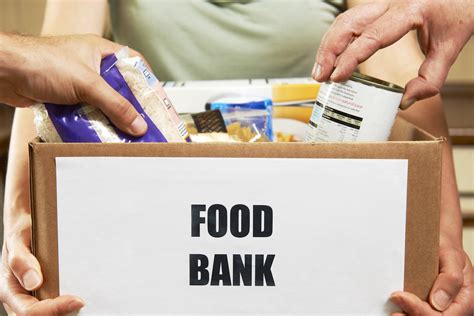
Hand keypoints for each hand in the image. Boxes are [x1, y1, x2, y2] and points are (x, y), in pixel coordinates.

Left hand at [0, 33, 147, 135]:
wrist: (5, 73)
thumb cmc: (40, 61)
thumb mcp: (88, 84)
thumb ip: (115, 105)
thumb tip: (138, 124)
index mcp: (101, 52)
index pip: (134, 65)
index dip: (148, 82)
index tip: (157, 102)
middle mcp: (92, 67)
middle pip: (120, 90)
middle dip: (130, 108)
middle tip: (142, 124)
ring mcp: (79, 84)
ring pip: (104, 104)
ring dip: (111, 119)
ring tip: (124, 134)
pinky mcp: (67, 98)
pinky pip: (88, 114)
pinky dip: (94, 124)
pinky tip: (100, 134)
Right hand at [0, 213, 83, 314]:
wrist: (24, 226)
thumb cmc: (21, 232)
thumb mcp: (18, 240)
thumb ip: (21, 260)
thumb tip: (34, 282)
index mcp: (8, 288)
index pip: (28, 311)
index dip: (52, 309)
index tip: (76, 301)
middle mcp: (16, 298)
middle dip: (58, 313)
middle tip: (80, 302)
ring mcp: (27, 298)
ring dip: (61, 312)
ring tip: (78, 302)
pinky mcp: (38, 294)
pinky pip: (48, 306)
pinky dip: (62, 306)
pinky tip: (74, 300)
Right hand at [313, 0, 473, 108]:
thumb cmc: (458, 14)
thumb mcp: (450, 48)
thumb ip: (431, 78)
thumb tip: (405, 102)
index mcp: (409, 11)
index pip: (371, 36)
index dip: (350, 58)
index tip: (337, 77)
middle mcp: (391, 3)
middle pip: (348, 24)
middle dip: (329, 51)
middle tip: (321, 77)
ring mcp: (382, 2)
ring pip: (344, 20)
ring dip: (327, 45)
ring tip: (319, 70)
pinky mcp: (378, 7)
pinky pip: (350, 20)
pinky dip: (335, 38)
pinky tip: (330, 56)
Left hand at [390, 244, 473, 314]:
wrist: (440, 243)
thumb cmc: (446, 248)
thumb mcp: (452, 256)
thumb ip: (451, 279)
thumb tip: (438, 302)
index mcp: (465, 299)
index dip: (420, 311)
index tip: (400, 297)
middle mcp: (455, 307)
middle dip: (412, 315)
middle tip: (393, 305)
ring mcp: (442, 307)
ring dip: (409, 314)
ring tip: (394, 307)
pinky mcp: (429, 304)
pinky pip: (418, 312)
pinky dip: (408, 309)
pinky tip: (398, 303)